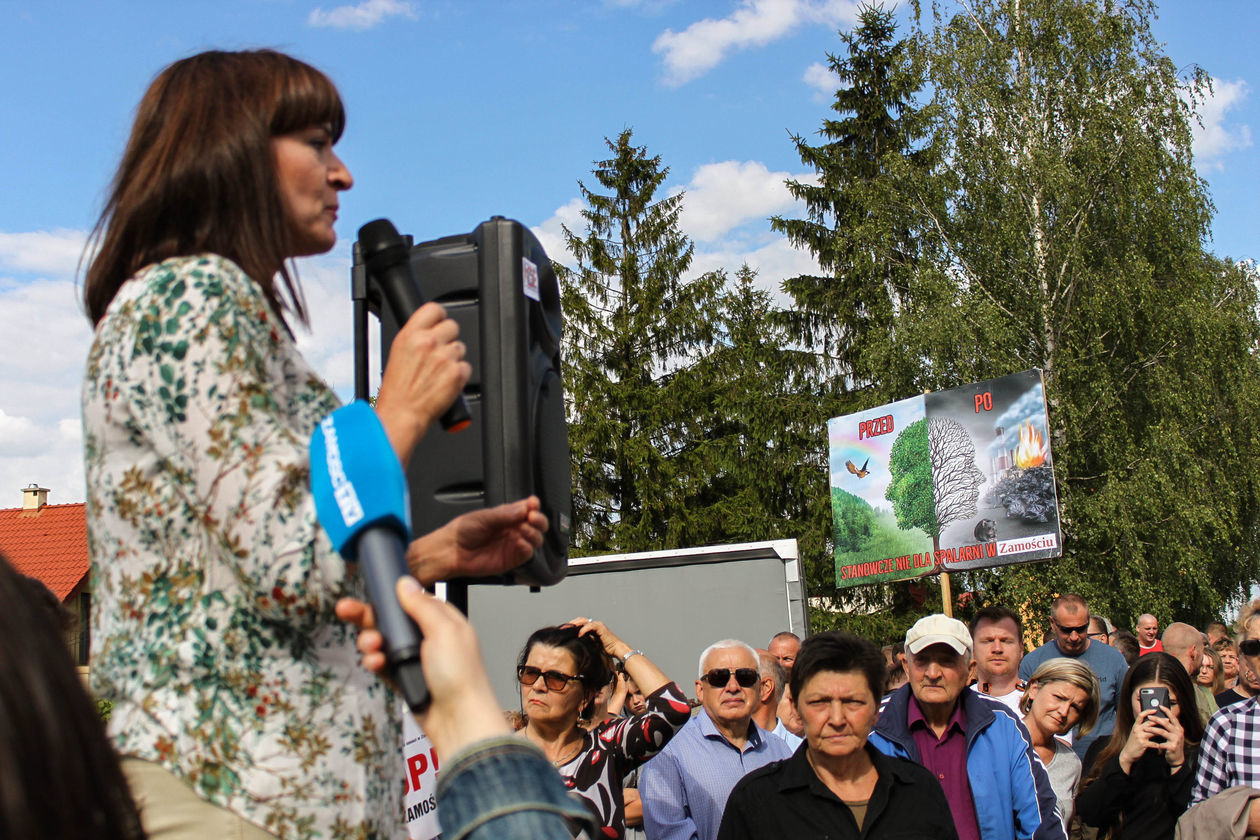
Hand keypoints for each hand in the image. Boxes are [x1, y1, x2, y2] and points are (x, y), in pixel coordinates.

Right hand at [335, 577, 508, 760]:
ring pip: (382, 643)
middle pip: (391, 621)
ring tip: (370, 645)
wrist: (458, 720)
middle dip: (368, 616)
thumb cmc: (461, 677)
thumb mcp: (444, 630)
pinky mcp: (404, 678)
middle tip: (346, 609)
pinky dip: (374, 662)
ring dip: (370, 641)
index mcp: (443, 621)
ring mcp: (416, 659)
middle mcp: (429, 638)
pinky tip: (374, 662)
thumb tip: (406, 583)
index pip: (412, 601)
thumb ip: (422, 606)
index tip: (371, 591)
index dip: (390, 596)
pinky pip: (382, 665)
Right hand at [375, 302, 470, 462]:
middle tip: (439, 355)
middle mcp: (428, 343)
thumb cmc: (397, 390)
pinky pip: (466, 367)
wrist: (402, 413)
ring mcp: (444, 358)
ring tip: (438, 373)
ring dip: (453, 359)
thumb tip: (430, 329)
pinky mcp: (457, 374)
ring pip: (460, 348)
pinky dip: (459, 375)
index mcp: (411, 335)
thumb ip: (416, 337)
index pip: (434, 309)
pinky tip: (445, 382)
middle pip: (452, 327)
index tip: (440, 324)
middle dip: (448, 339)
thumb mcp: (398, 353)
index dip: (439, 317)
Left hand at [406, 497, 547, 585]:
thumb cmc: (462, 531)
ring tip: (524, 529)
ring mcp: (514, 544)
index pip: (528, 508)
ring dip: (534, 533)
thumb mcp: (483, 517)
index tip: (533, 504)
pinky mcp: (512, 560)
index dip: (534, 505)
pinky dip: (527, 548)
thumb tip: (523, 509)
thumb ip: (504, 514)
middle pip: (537, 524)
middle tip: (533, 517)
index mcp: (508, 515)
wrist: (451, 551)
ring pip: (536, 539)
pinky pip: (527, 554)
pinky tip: (519, 542)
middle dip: (539, 520)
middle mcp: (513, 529)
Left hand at [566, 617, 629, 659]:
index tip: (562, 631)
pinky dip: (584, 629)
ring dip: (575, 624)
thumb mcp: (591, 645)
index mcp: (591, 628)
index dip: (570, 626)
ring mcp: (597, 625)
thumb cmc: (605, 650)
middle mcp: (594, 624)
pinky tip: (579, 635)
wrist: (616, 650)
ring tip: (567, 629)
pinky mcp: (601, 627)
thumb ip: (584, 642)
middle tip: (562, 629)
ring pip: (583, 621)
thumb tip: (573, 644)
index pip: (579, 624)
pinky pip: (590, 626)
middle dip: (570, 624)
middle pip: (579, 620)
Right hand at [1119, 709, 1162, 772]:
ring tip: (1169, 732)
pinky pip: (1154, 743)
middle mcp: (1137, 730)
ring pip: (1154, 732)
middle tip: (1168, 720)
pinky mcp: (1143, 744)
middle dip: (1160, 721)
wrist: (1128, 753)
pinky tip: (1164, 745)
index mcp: (1135, 726)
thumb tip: (1152, 723)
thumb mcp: (1136, 734)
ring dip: (1162, 732)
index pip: (1141, 715)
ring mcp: (1140, 736)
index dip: (1148, 712)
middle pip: (1150, 722)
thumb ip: (1142, 728)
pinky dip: (1160, 745)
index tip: (1155, 710)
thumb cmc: (1134, 743)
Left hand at [1148, 708, 1185, 767]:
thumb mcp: (1173, 734)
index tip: (1159, 706)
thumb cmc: (1172, 744)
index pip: (1173, 717)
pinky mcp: (1172, 747)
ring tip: (1145, 729)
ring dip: (1152, 730)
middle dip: (1156, 719)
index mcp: (1179, 728)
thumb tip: (1160, 717)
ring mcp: (1176, 739)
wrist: (1177, 758)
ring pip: (1162, 732)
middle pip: (1166, 723)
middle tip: (1148, 717)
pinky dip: (1155, 743)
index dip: (1166, 711)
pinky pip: (1161, 743)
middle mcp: (1179, 732)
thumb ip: (1169, 727)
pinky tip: (1150, 743)